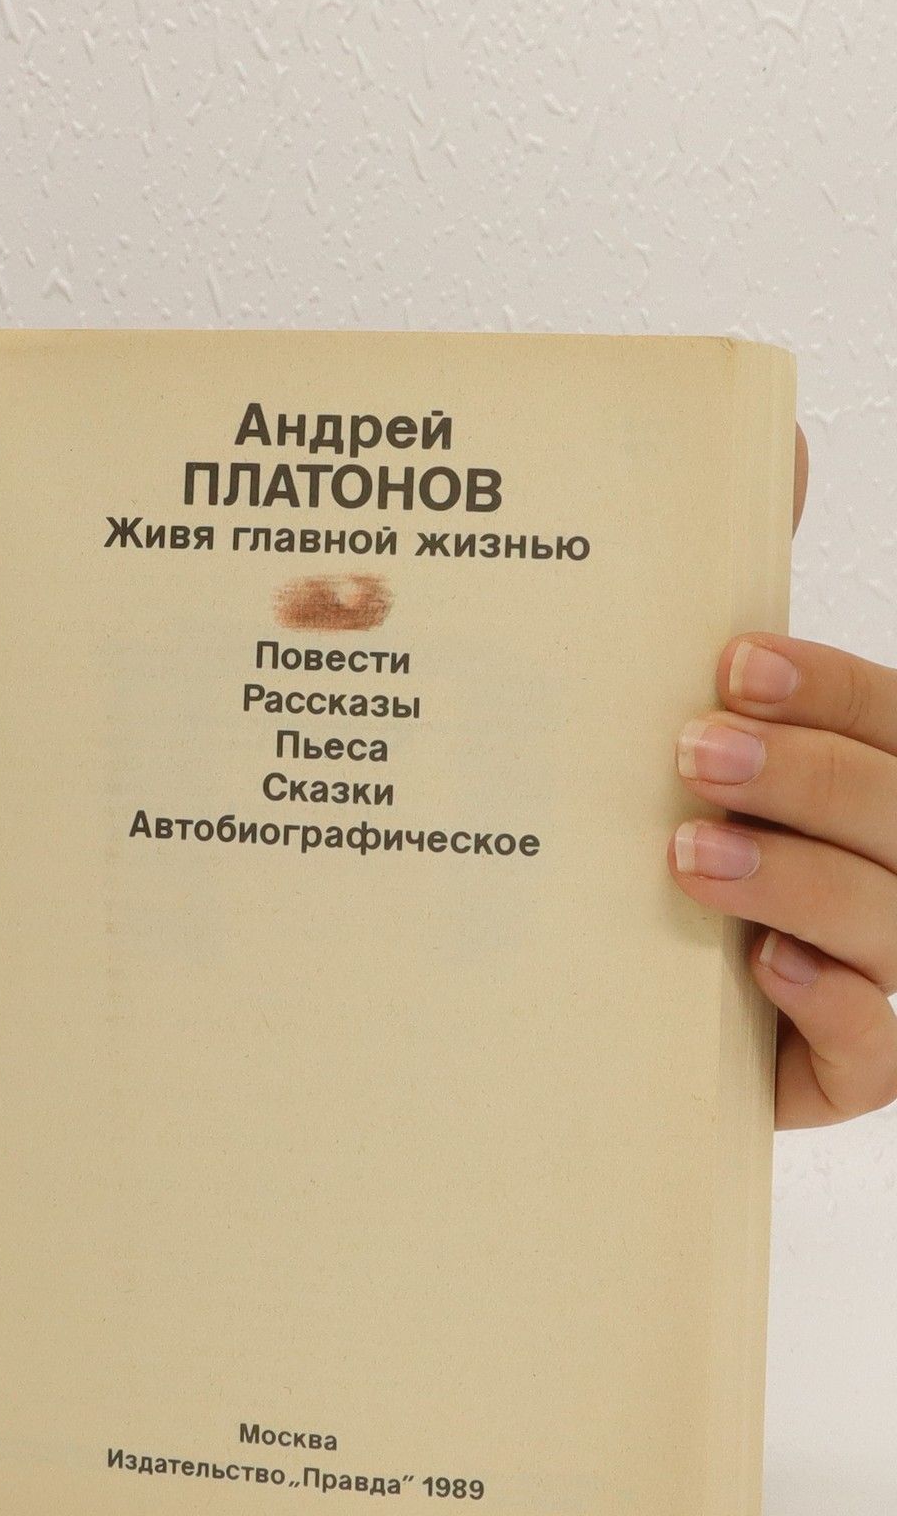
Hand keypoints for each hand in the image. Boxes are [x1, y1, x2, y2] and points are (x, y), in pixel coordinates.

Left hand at [671, 427, 896, 1126]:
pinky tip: (762, 968)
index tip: (731, 663)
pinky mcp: (860, 1069)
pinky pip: (880, 1044)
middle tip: (693, 753)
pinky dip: (831, 1001)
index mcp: (880, 786)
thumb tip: (776, 445)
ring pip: (896, 919)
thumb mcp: (713, 751)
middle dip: (808, 775)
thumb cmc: (690, 871)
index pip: (892, 720)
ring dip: (799, 879)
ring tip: (689, 856)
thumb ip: (753, 638)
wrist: (643, 1027)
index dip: (828, 690)